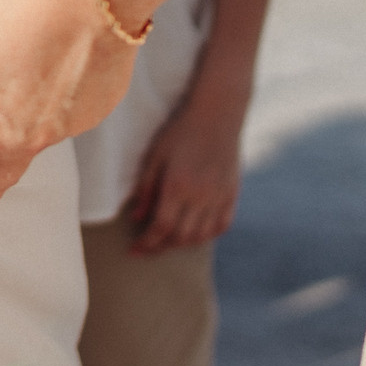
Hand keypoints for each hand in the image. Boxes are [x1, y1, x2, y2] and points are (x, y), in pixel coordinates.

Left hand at [123, 93, 244, 253]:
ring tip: (168, 241)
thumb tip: (136, 218)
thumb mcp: (155, 156)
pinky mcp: (232, 193)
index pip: (161, 228)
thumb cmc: (180, 131)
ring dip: (183, 244)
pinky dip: (208, 235)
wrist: (218, 114)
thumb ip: (146, 188)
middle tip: (147, 248)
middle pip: (181, 236)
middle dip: (161, 247)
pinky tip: (196, 234)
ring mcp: (219, 196)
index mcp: (178, 186)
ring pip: (202, 235)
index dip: (146, 244)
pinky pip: (222, 225)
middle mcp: (201, 196)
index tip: (133, 251)